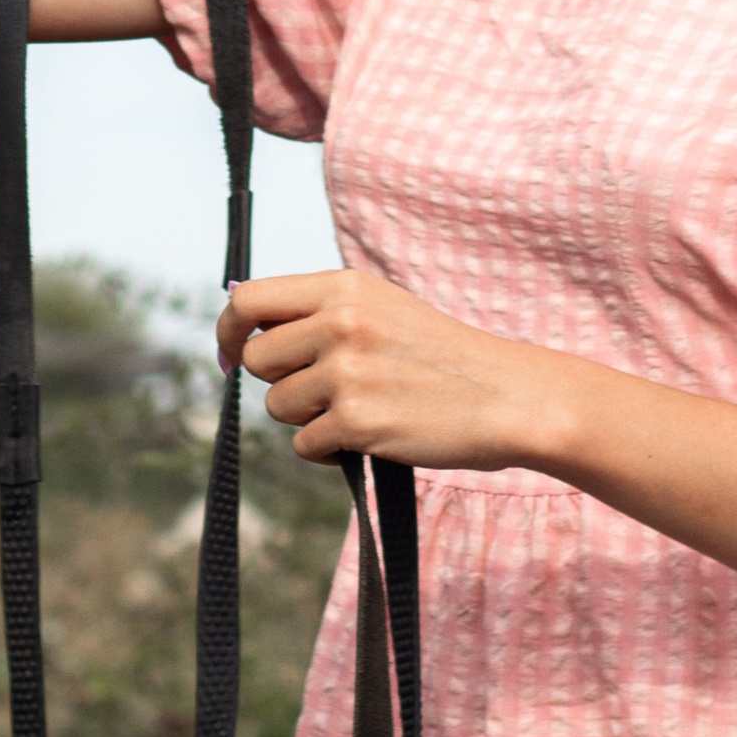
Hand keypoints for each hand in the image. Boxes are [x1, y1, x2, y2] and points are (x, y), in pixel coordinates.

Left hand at [218, 268, 578, 470]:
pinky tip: (364, 439)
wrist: (507, 396)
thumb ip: (320, 310)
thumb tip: (243, 327)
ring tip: (356, 410)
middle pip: (257, 360)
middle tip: (321, 390)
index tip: (229, 354)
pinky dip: (326, 450)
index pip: (249, 299)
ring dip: (307, 417)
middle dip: (280, 381)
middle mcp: (339, 322)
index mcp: (342, 287)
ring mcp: (347, 373)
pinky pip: (305, 444)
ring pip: (279, 405)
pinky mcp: (358, 423)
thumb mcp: (380, 307)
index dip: (229, 330)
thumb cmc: (440, 355)